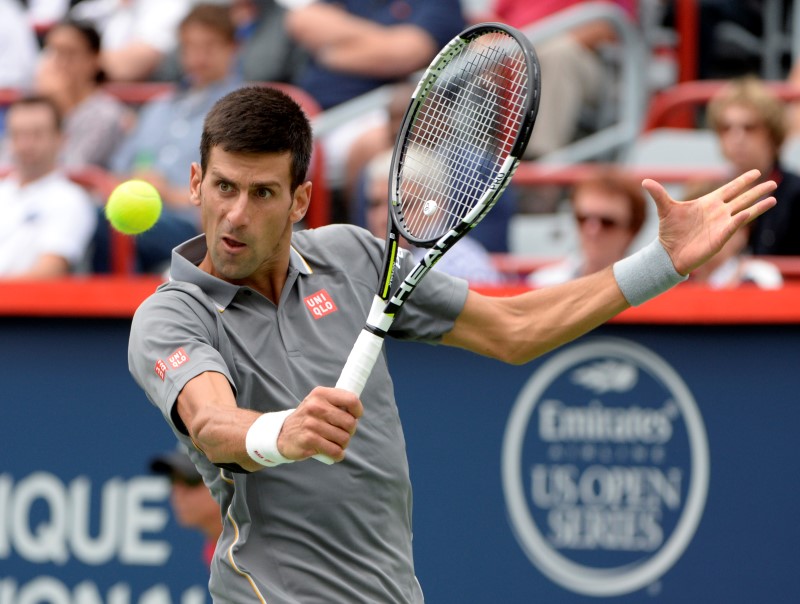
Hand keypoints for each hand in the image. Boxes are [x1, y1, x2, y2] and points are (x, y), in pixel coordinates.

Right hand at [277, 387, 362, 461]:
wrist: (282, 434)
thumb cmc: (308, 419)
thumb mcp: (318, 402)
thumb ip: (336, 403)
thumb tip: (357, 413)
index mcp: (320, 394)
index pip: (351, 400)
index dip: (357, 411)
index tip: (355, 416)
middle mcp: (315, 406)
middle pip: (350, 422)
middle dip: (350, 431)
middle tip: (342, 433)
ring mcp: (311, 423)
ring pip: (344, 438)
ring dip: (343, 444)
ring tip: (334, 443)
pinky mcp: (309, 440)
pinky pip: (335, 451)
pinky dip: (337, 455)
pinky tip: (333, 453)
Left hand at [645, 169, 776, 274]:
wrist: (668, 254)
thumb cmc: (669, 232)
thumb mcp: (665, 209)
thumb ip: (658, 193)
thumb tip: (644, 180)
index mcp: (708, 203)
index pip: (729, 189)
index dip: (742, 181)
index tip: (756, 172)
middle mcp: (718, 212)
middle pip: (742, 198)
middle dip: (756, 190)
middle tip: (772, 182)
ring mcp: (721, 225)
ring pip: (744, 211)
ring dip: (758, 205)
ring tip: (773, 197)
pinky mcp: (720, 237)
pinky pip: (733, 226)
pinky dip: (741, 219)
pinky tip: (749, 213)